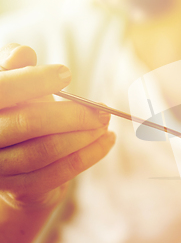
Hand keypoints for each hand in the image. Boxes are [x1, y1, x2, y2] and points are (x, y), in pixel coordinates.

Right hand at [0, 44, 115, 209]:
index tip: (66, 74)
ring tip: (105, 123)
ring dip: (85, 135)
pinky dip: (90, 155)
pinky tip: (107, 140)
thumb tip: (23, 53)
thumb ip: (15, 67)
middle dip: (73, 113)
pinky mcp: (20, 189)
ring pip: (46, 150)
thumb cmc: (17, 111)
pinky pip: (59, 173)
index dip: (35, 81)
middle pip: (29, 123)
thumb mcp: (13, 85)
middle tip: (102, 108)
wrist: (12, 161)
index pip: (3, 90)